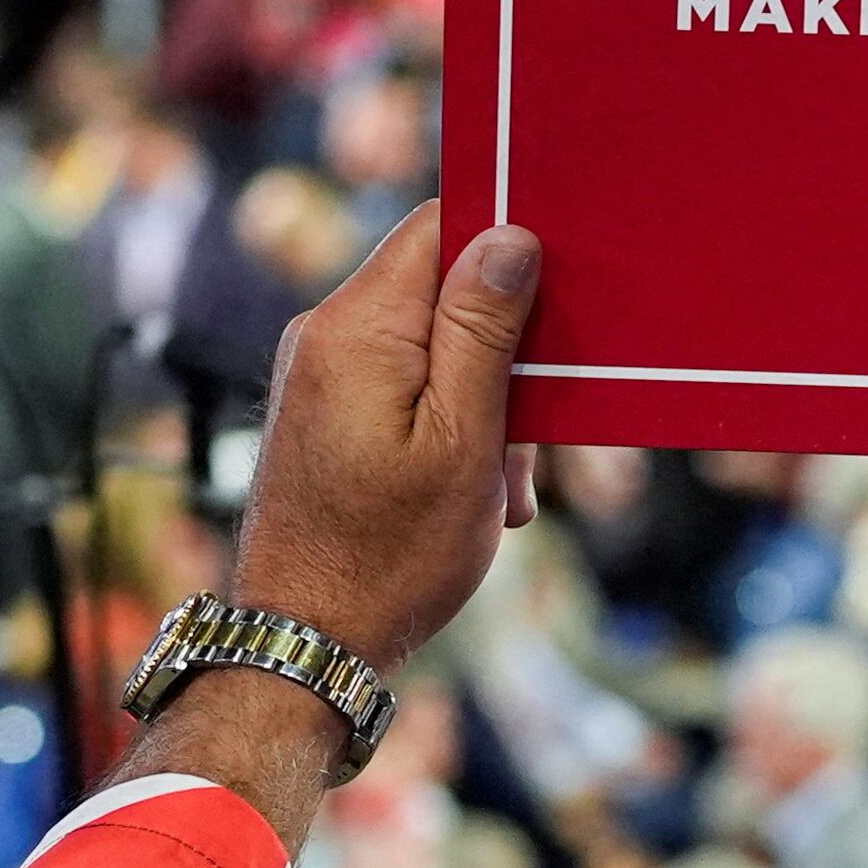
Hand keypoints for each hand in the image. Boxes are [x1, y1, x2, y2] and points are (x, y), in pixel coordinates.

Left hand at [222, 208, 541, 676]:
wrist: (307, 642)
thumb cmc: (389, 557)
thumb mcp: (463, 440)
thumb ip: (483, 331)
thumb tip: (508, 238)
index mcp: (357, 328)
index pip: (440, 225)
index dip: (508, 243)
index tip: (560, 294)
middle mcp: (325, 334)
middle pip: (442, 286)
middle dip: (506, 347)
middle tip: (533, 433)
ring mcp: (320, 372)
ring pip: (433, 341)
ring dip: (487, 399)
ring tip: (501, 482)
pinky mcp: (326, 409)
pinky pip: (407, 382)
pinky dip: (453, 422)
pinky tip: (473, 488)